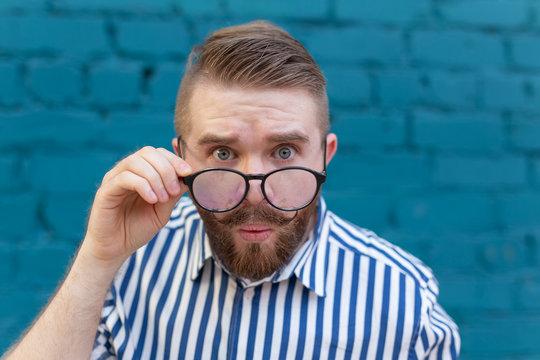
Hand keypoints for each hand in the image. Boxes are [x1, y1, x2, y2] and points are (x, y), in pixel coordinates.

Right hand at [82, 146, 191, 264]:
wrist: (115, 249)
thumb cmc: (137, 229)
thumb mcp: (163, 211)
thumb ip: (173, 194)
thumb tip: (188, 178)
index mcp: (141, 173)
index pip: (158, 153)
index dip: (174, 159)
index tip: (188, 173)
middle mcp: (126, 172)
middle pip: (148, 152)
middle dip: (167, 168)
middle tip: (174, 190)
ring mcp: (114, 179)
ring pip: (135, 161)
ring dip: (155, 178)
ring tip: (162, 198)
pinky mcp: (105, 191)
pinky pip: (124, 178)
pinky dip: (143, 185)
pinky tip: (152, 199)